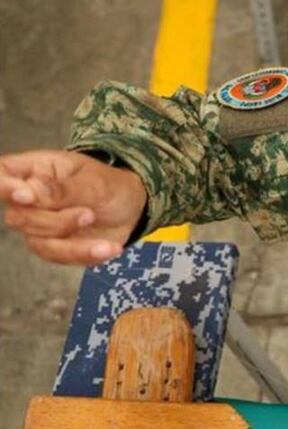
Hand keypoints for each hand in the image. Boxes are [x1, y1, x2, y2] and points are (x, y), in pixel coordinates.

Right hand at [0, 150, 147, 264]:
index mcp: (35, 171)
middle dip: (54, 221)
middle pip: (18, 217)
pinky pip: (59, 257)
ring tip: (99, 227)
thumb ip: (62, 189)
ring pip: (36, 242)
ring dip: (71, 240)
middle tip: (88, 213)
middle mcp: (30, 199)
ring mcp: (40, 225)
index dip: (3, 186)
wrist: (132, 209)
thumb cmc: (110, 186)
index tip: (24, 195)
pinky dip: (85, 254)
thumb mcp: (95, 182)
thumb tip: (26, 192)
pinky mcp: (55, 247)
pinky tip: (108, 248)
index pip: (2, 173)